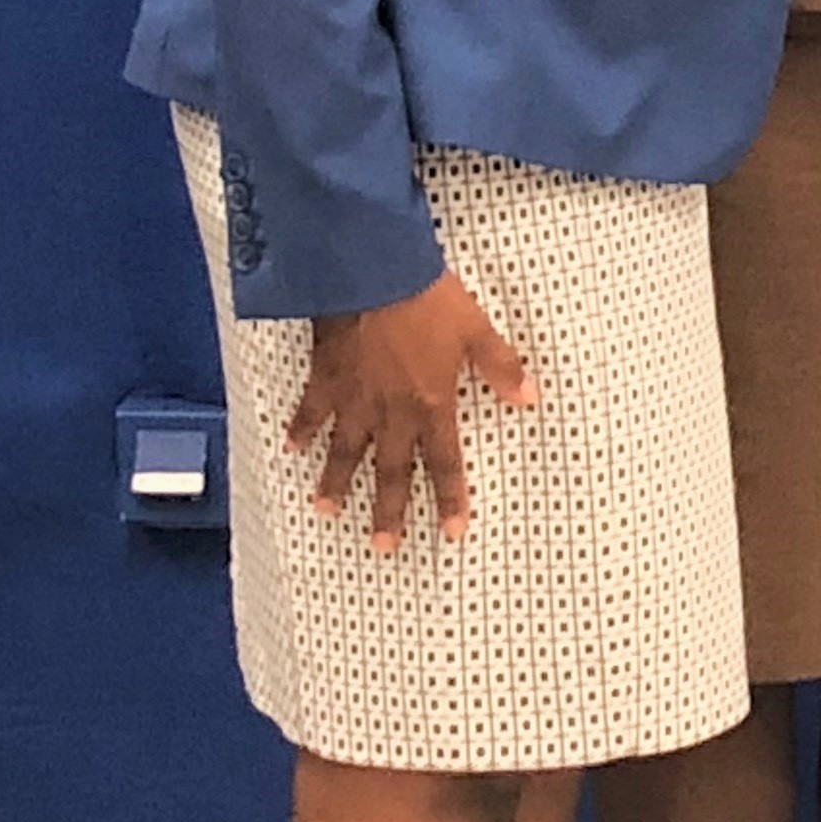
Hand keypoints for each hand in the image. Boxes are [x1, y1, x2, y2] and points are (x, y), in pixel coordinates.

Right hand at [289, 271, 536, 550]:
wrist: (374, 275)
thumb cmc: (430, 301)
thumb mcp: (477, 332)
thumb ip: (502, 368)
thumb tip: (530, 399)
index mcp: (431, 404)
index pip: (444, 462)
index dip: (450, 498)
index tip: (451, 532)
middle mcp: (390, 412)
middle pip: (391, 471)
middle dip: (389, 511)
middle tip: (384, 546)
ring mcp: (353, 399)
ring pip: (344, 452)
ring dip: (336, 483)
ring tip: (328, 511)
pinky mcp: (324, 379)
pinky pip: (309, 412)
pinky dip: (299, 431)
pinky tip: (290, 450)